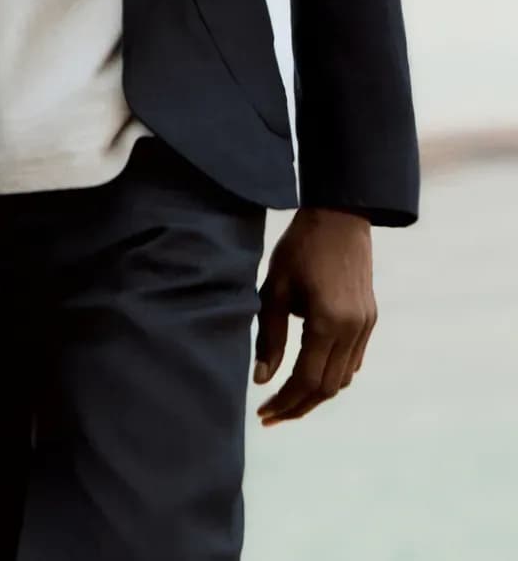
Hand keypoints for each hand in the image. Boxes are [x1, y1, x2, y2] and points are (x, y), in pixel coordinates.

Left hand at [253, 206, 375, 424]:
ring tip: (286, 399)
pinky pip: (352, 361)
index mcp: (329, 322)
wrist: (340, 216)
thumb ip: (269, 335)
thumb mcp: (275, 288)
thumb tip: (261, 379)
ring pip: (343, 378)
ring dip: (315, 394)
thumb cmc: (300, 247)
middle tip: (271, 415)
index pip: (306, 380)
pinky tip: (309, 373)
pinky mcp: (369, 319)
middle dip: (298, 406)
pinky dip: (331, 375)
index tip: (262, 414)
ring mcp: (365, 326)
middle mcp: (353, 330)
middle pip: (327, 388)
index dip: (284, 402)